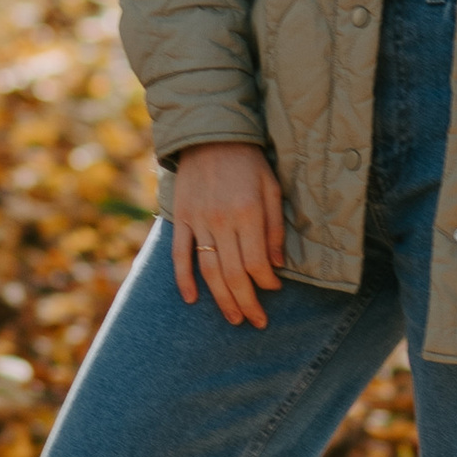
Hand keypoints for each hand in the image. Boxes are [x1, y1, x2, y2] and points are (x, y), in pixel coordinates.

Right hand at [170, 142, 283, 328]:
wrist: (210, 135)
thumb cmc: (248, 162)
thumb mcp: (272, 188)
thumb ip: (275, 228)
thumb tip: (277, 266)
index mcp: (247, 212)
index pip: (256, 262)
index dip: (266, 283)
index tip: (274, 291)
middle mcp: (221, 220)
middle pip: (232, 273)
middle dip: (246, 302)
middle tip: (255, 321)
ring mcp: (198, 221)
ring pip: (208, 270)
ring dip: (221, 298)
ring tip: (233, 318)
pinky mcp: (181, 218)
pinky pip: (179, 254)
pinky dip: (183, 279)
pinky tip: (191, 299)